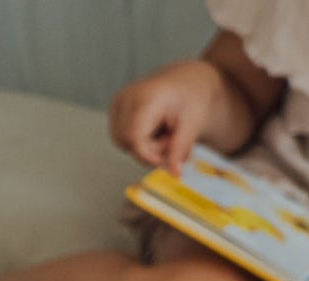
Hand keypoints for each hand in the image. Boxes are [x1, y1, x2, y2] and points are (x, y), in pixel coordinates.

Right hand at [109, 58, 225, 174]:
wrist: (187, 78)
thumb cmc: (192, 97)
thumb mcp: (193, 123)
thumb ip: (180, 149)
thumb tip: (174, 173)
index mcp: (145, 97)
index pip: (133, 137)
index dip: (148, 154)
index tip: (168, 159)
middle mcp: (125, 97)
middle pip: (125, 142)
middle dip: (148, 150)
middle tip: (171, 140)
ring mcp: (117, 102)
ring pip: (121, 142)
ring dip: (143, 146)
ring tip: (163, 133)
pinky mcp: (115, 108)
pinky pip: (120, 136)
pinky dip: (137, 140)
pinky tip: (153, 129)